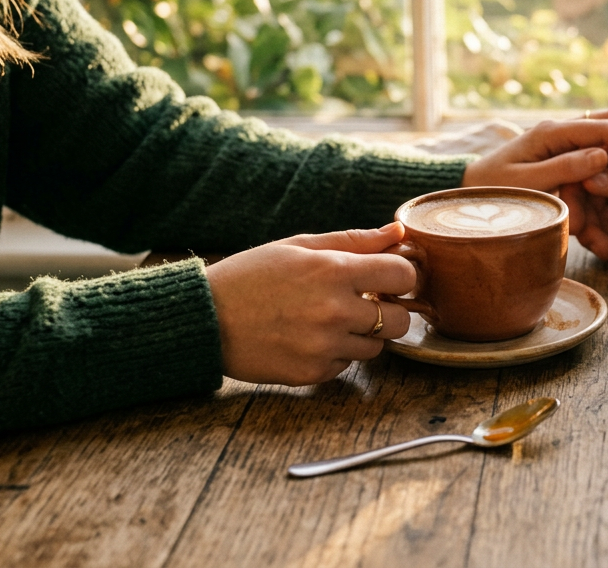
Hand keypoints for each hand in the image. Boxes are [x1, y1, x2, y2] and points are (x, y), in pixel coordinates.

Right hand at [205, 223, 415, 385]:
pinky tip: (310, 338)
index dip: (401, 277)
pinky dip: (337, 353)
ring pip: (376, 347)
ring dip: (362, 334)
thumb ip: (354, 241)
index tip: (387, 279)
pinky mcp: (313, 373)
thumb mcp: (299, 246)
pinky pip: (347, 365)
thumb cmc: (251, 275)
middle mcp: (335, 311)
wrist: (204, 319)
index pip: (404, 276)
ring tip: (330, 319)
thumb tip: (399, 235)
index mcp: (333, 271)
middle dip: (388, 310)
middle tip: (364, 302)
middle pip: (400, 320)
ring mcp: (325, 346)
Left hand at [462, 107, 607, 191]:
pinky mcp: (567, 151)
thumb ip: (563, 168)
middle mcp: (562, 129)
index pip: (602, 129)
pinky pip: (605, 145)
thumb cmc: (492, 191)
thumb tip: (602, 155)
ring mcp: (566, 139)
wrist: (469, 188)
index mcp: (552, 132)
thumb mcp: (526, 183)